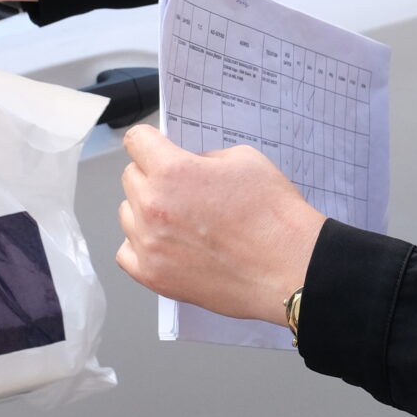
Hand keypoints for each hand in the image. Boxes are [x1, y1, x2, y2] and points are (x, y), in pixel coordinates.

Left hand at [115, 126, 323, 324]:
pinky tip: (165, 244)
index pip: (136, 141)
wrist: (290, 268)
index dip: (150, 141)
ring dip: (146, 211)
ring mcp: (149, 245)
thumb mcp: (243, 160)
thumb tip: (187, 165)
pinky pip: (126, 252)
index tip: (156, 147)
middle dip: (153, 176)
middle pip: (131, 177)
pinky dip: (141, 245)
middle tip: (181, 188)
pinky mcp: (154, 276)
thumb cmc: (273, 216)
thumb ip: (203, 158)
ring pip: (128, 213)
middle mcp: (153, 206)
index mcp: (172, 172)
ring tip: (180, 219)